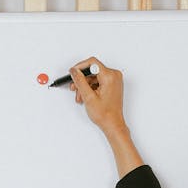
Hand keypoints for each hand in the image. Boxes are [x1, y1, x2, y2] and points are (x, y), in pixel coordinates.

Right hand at [68, 57, 144, 178]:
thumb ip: (80, 81)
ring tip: (80, 96)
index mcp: (110, 76)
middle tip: (74, 87)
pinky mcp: (112, 84)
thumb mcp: (88, 97)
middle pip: (93, 70)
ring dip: (85, 86)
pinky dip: (91, 88)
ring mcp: (114, 80)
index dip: (80, 67)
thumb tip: (74, 71)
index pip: (92, 63)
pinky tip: (86, 96)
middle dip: (82, 80)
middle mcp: (114, 75)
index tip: (72, 72)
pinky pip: (98, 81)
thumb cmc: (105, 115)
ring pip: (94, 77)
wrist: (113, 125)